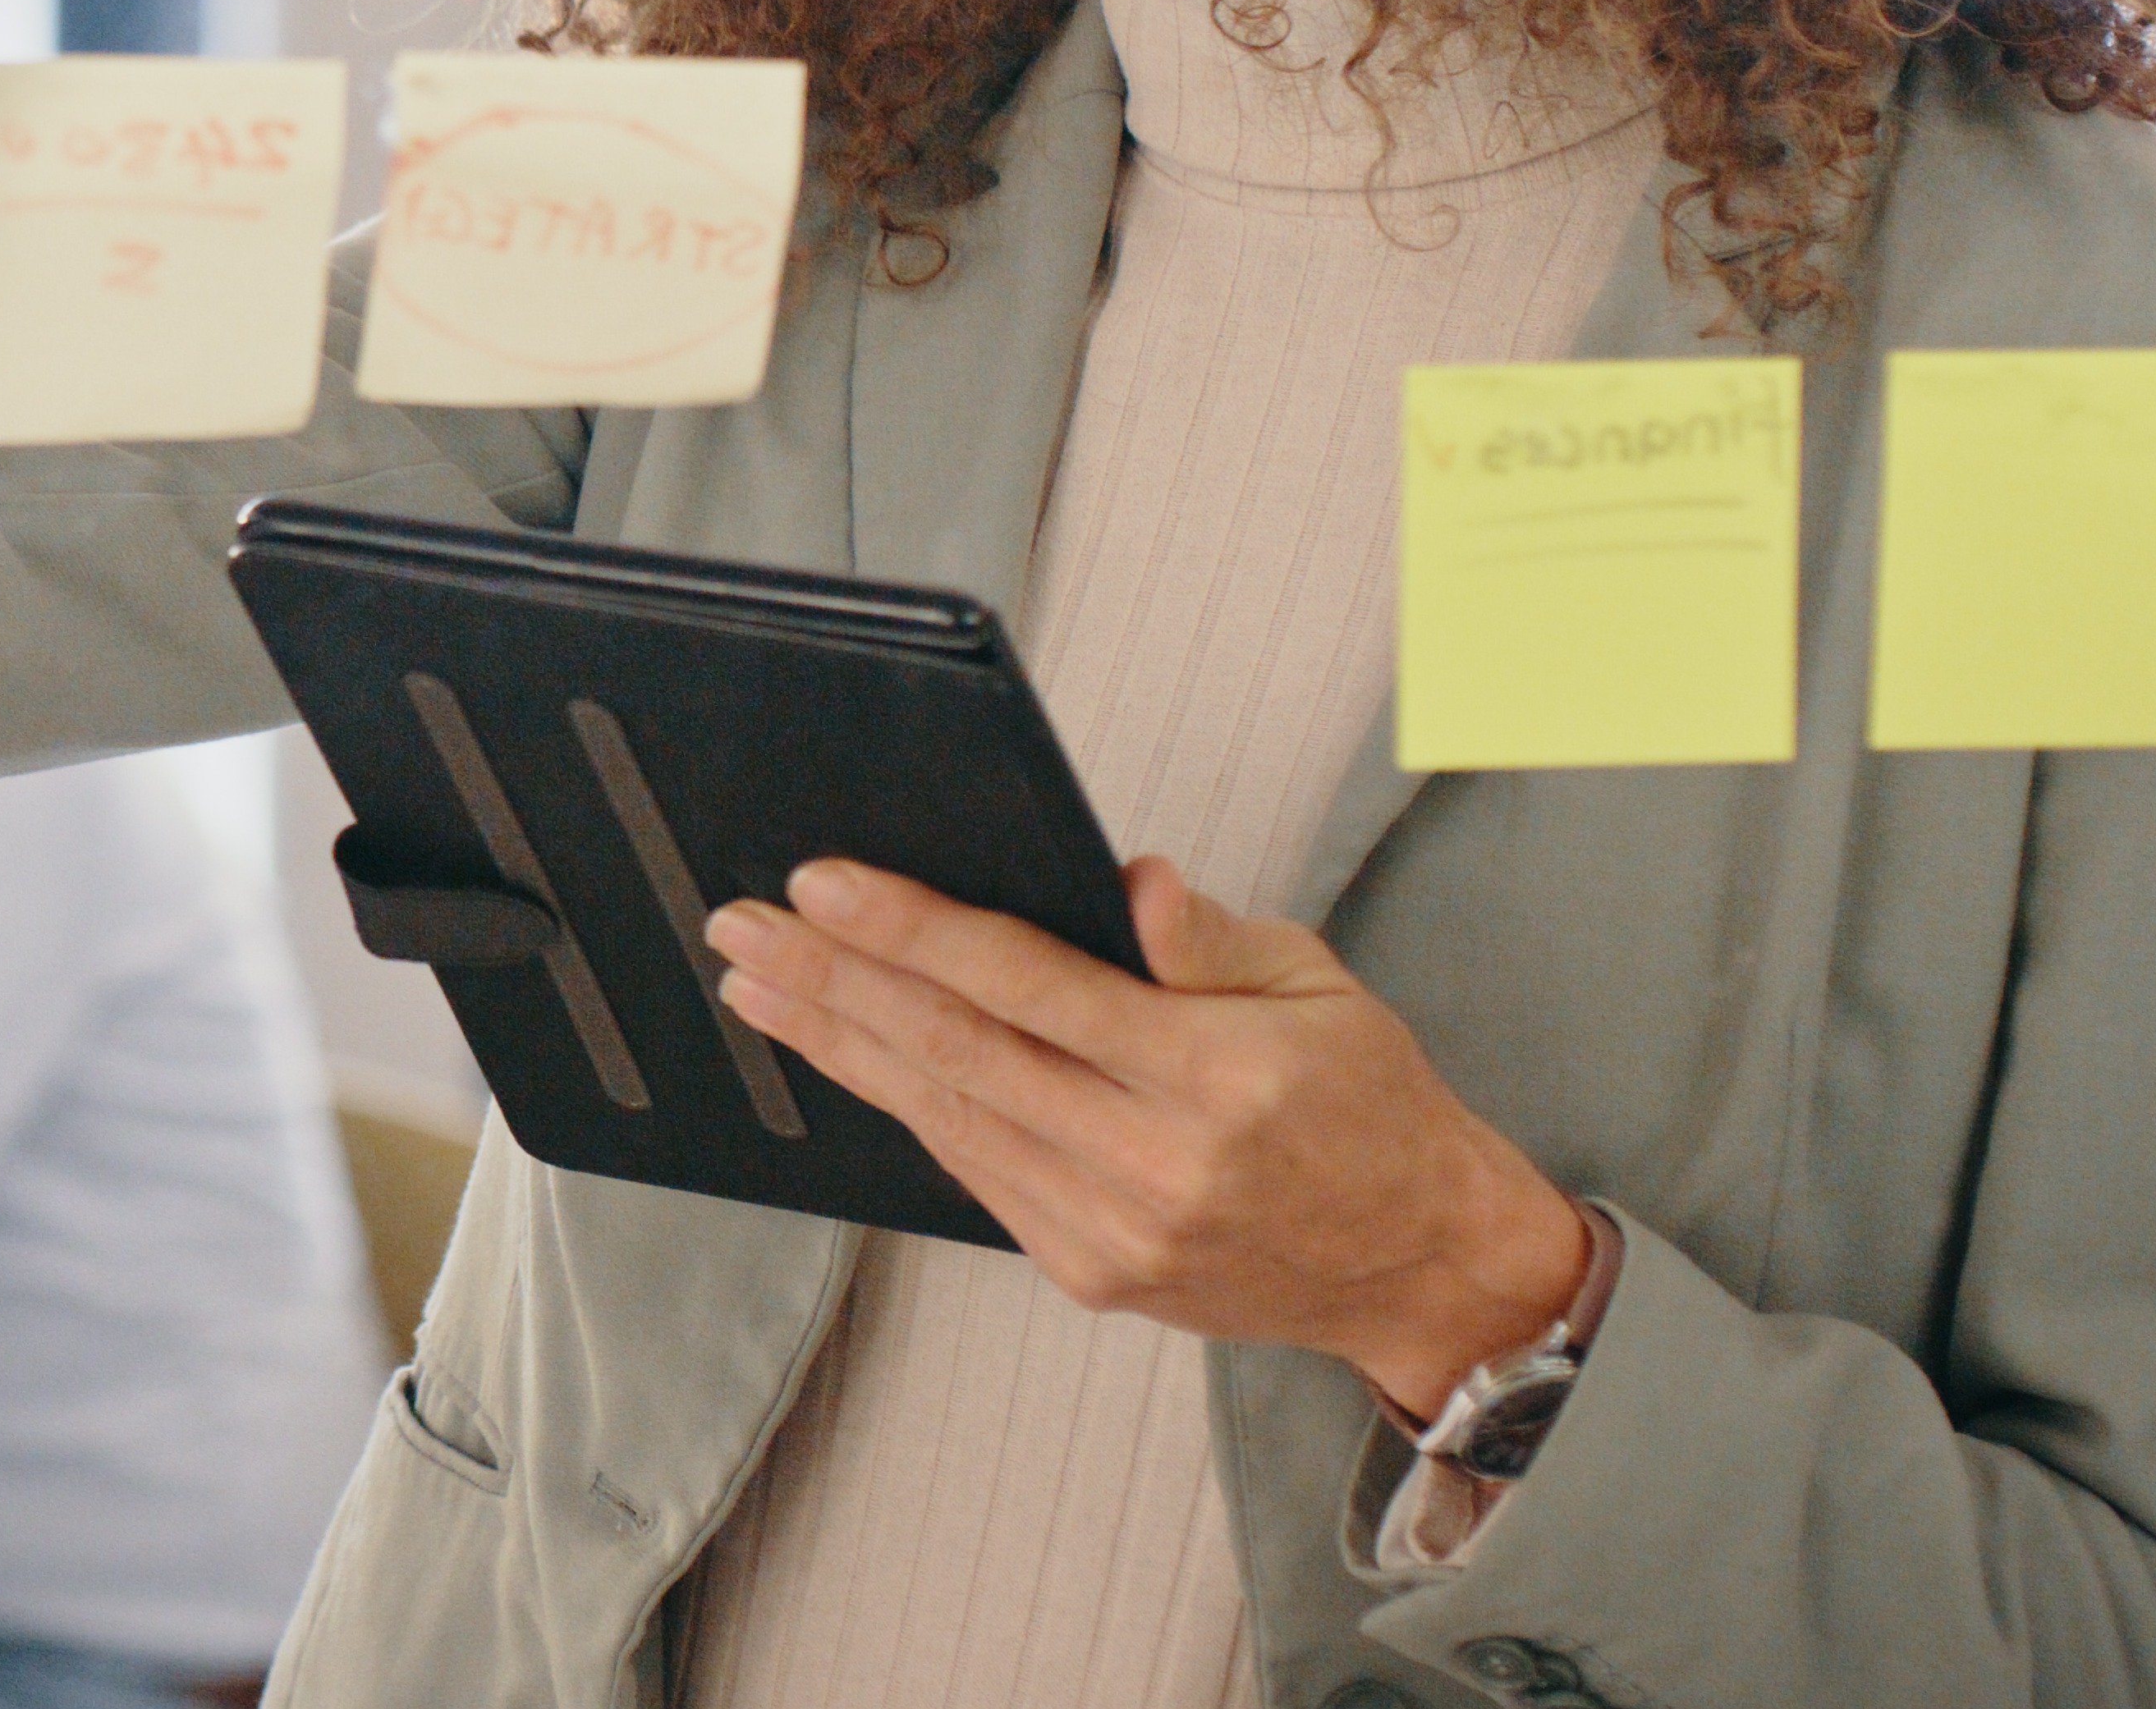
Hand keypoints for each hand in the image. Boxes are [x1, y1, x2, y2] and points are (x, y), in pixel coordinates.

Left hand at [710, 856, 1598, 1415]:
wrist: (1414, 1264)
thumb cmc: (1368, 1105)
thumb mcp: (1320, 985)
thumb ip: (1208, 939)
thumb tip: (1124, 882)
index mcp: (1218, 1075)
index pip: (1029, 985)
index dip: (912, 930)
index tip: (821, 883)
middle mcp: (1156, 1162)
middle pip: (957, 1052)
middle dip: (832, 980)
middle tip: (741, 925)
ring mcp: (1115, 1230)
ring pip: (944, 1117)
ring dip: (837, 1044)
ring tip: (757, 984)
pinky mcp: (1090, 1273)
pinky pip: (973, 1172)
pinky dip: (903, 1106)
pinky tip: (845, 1054)